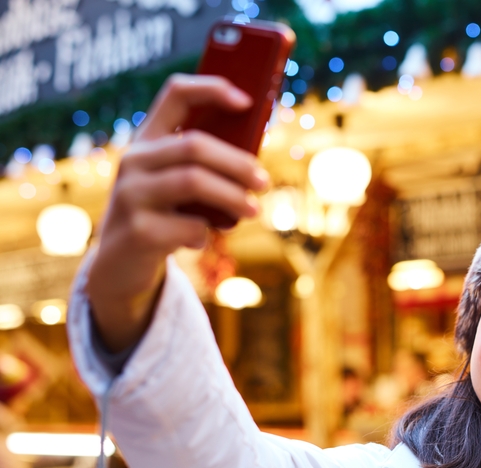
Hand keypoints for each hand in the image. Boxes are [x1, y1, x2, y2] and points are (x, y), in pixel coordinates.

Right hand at [87, 74, 269, 351]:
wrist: (119, 265)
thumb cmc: (162, 216)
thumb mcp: (175, 185)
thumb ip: (203, 169)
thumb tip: (255, 167)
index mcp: (146, 140)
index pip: (176, 94)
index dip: (213, 90)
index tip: (246, 102)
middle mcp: (133, 161)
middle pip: (195, 146)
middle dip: (238, 163)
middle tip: (263, 181)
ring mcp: (131, 195)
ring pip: (194, 181)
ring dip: (233, 196)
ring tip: (254, 210)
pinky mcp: (138, 231)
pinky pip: (189, 227)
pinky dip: (206, 234)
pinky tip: (202, 239)